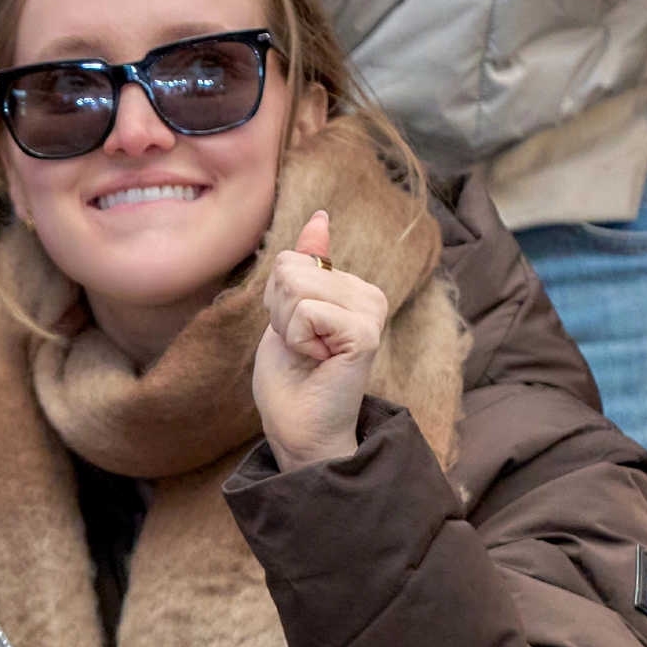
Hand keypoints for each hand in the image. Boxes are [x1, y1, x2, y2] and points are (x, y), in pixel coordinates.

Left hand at [252, 211, 386, 472]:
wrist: (298, 428)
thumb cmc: (290, 378)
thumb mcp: (287, 312)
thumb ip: (306, 265)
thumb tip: (320, 217)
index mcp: (352, 287)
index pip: (292, 260)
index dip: (276, 301)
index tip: (296, 334)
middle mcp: (369, 294)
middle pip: (291, 268)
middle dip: (279, 313)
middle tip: (301, 348)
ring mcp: (371, 312)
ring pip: (296, 286)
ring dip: (287, 327)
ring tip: (308, 354)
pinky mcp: (365, 333)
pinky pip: (306, 312)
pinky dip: (296, 339)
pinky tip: (316, 361)